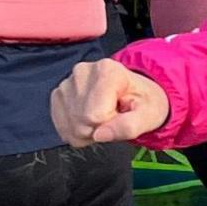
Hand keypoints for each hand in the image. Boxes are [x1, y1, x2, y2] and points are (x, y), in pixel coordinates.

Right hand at [50, 59, 169, 145]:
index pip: (96, 115)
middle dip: (99, 129)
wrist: (134, 93)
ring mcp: (66, 82)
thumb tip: (100, 135)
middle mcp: (82, 71)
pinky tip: (90, 121)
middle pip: (81, 121)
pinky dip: (77, 131)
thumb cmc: (143, 102)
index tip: (121, 113)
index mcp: (107, 70)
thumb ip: (129, 126)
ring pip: (71, 127)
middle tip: (113, 118)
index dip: (111, 123)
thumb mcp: (149, 115)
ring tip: (103, 118)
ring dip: (88, 131)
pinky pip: (62, 128)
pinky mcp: (57, 95)